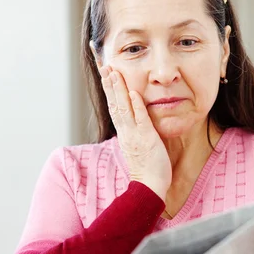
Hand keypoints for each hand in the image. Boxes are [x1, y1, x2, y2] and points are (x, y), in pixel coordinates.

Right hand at [100, 66, 171, 200]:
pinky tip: (133, 92)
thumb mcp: (138, 146)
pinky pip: (140, 120)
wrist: (149, 186)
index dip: (109, 90)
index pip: (114, 107)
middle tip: (105, 66)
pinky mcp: (146, 139)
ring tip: (114, 73)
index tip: (106, 74)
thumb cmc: (147, 168)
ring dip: (119, 90)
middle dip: (109, 84)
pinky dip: (136, 106)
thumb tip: (135, 120)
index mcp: (124, 133)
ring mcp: (135, 135)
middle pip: (114, 104)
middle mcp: (126, 132)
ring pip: (123, 108)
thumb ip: (135, 132)